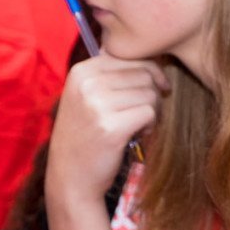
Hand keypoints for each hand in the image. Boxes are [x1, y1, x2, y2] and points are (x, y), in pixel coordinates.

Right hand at [46, 55, 168, 205]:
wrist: (71, 176)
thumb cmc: (86, 135)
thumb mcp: (87, 97)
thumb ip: (110, 75)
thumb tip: (149, 54)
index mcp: (81, 71)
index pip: (129, 57)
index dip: (150, 71)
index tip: (157, 87)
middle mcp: (87, 83)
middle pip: (143, 74)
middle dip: (153, 93)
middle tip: (145, 112)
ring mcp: (98, 104)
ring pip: (149, 94)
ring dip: (152, 111)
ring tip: (139, 125)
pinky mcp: (111, 127)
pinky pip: (149, 113)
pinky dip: (151, 125)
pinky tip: (139, 135)